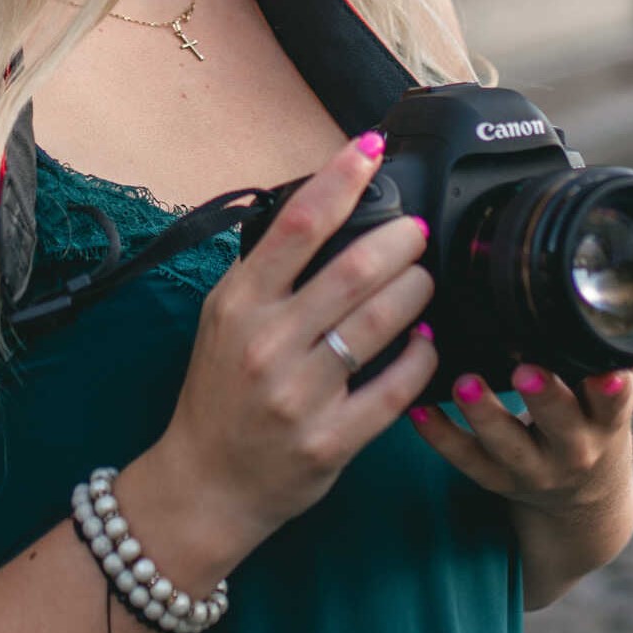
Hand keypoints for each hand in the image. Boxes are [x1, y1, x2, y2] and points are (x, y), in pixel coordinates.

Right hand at [157, 130, 439, 551]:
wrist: (204, 485)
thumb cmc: (218, 397)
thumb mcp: (222, 322)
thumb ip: (266, 275)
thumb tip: (319, 214)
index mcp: (238, 306)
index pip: (297, 226)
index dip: (339, 179)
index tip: (369, 147)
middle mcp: (266, 346)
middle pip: (353, 270)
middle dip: (402, 241)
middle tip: (417, 233)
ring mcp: (298, 396)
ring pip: (381, 324)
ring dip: (416, 292)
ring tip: (424, 280)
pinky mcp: (329, 441)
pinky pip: (395, 389)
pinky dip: (421, 358)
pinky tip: (427, 342)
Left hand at [407, 363, 632, 517]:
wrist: (582, 496)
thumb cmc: (589, 423)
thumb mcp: (606, 399)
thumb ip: (597, 357)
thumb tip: (589, 291)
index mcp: (605, 424)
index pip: (614, 405)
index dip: (612, 391)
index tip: (607, 374)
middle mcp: (573, 450)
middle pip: (561, 426)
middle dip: (545, 398)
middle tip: (526, 371)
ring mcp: (532, 469)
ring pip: (507, 445)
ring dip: (484, 415)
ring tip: (464, 384)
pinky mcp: (495, 479)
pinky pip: (464, 458)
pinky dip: (439, 434)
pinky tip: (418, 408)